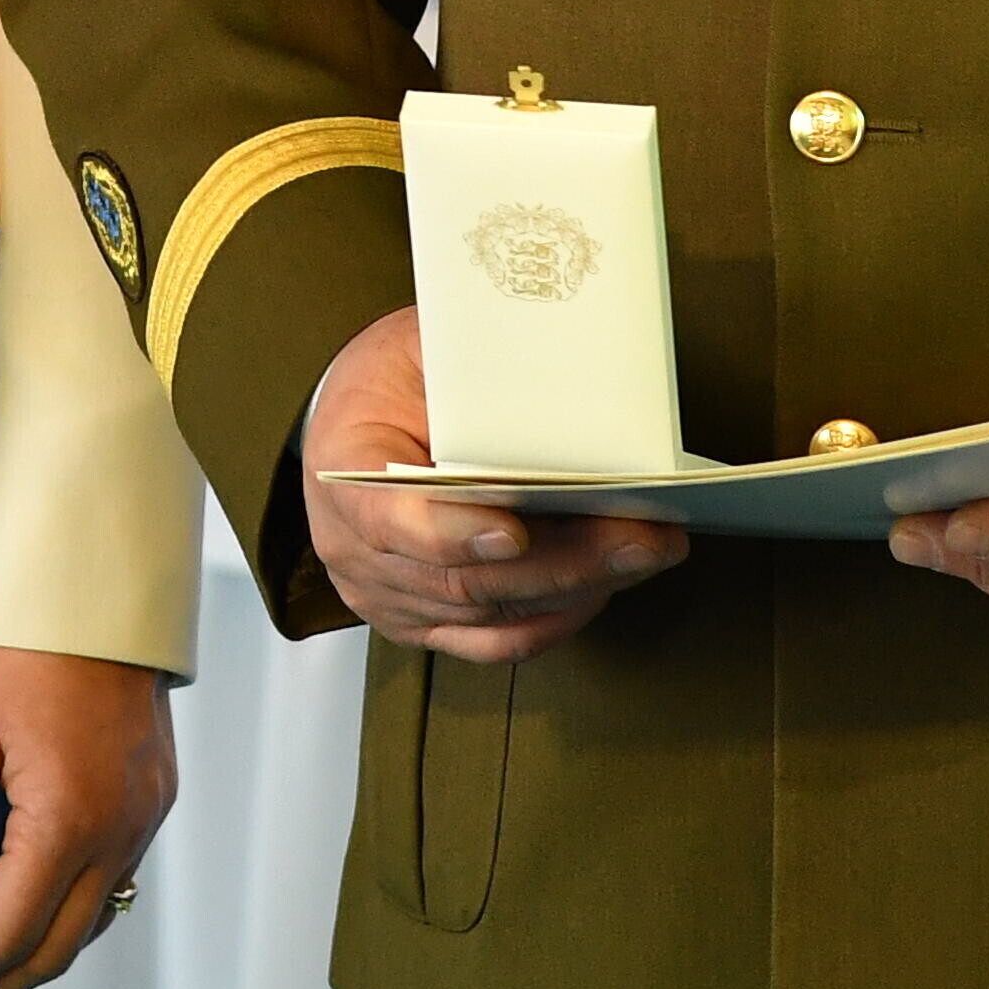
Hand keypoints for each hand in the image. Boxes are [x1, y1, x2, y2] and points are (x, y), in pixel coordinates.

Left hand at [0, 643, 177, 988]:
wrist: (92, 578)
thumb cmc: (20, 639)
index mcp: (68, 818)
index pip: (7, 934)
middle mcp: (120, 827)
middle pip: (55, 948)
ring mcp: (146, 813)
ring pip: (90, 922)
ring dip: (30, 956)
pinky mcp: (155, 794)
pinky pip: (113, 881)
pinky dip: (66, 914)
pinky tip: (28, 910)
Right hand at [296, 305, 686, 663]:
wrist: (350, 422)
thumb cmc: (386, 382)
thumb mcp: (415, 348)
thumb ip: (468, 374)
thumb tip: (558, 388)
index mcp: (342, 473)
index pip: (389, 519)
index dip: (453, 534)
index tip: (515, 530)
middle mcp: (356, 552)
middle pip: (463, 579)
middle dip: (563, 560)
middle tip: (638, 536)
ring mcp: (390, 597)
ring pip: (492, 614)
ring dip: (577, 587)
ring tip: (646, 551)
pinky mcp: (424, 622)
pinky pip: (496, 641)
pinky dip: (556, 618)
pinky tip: (604, 586)